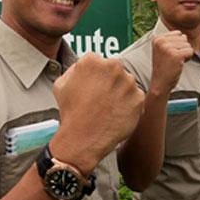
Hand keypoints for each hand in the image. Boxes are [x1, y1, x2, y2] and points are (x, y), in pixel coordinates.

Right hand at [51, 53, 143, 173]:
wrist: (81, 139)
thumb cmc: (70, 112)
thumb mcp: (61, 84)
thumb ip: (74, 70)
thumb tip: (83, 67)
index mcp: (92, 60)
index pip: (98, 62)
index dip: (95, 76)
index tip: (93, 87)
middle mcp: (112, 66)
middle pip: (115, 70)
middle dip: (110, 81)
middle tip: (101, 99)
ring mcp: (127, 82)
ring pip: (127, 83)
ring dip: (120, 92)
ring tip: (107, 108)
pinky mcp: (138, 98)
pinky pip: (136, 98)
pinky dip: (129, 105)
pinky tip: (116, 114)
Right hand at [149, 31, 193, 97]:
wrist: (159, 83)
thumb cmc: (164, 67)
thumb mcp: (163, 50)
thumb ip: (171, 40)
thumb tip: (184, 35)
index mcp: (157, 38)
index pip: (178, 33)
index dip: (177, 45)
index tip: (169, 54)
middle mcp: (161, 41)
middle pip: (184, 38)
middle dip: (182, 49)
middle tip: (172, 59)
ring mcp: (168, 48)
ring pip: (188, 45)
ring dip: (184, 54)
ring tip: (175, 62)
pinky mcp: (176, 55)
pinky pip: (190, 51)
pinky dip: (188, 58)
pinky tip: (179, 64)